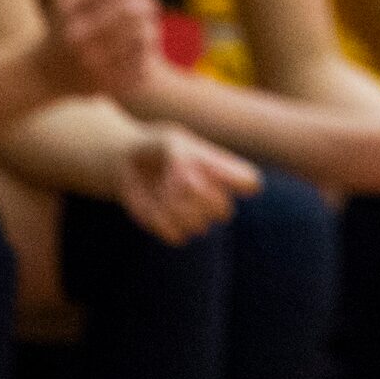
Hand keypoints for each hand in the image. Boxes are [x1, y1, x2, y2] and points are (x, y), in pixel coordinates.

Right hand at [35, 0, 162, 97]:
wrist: (42, 75)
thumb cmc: (69, 27)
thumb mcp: (75, 1)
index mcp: (68, 9)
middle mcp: (76, 35)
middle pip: (132, 8)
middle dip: (148, 3)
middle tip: (149, 6)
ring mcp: (90, 61)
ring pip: (144, 33)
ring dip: (151, 27)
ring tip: (144, 30)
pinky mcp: (105, 82)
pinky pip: (144, 61)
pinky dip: (148, 52)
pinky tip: (140, 51)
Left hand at [115, 124, 258, 243]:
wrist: (129, 162)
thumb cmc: (155, 147)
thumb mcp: (169, 142)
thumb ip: (181, 158)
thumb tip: (190, 185)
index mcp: (221, 171)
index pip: (250, 183)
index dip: (234, 182)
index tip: (207, 169)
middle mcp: (212, 195)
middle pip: (224, 212)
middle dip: (198, 199)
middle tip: (177, 183)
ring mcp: (194, 214)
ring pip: (198, 226)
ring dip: (175, 209)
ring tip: (160, 191)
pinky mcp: (172, 228)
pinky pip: (176, 237)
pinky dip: (161, 222)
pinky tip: (153, 206)